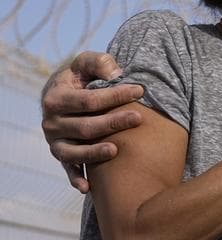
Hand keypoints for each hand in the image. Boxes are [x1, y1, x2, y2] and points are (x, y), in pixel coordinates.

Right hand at [41, 51, 143, 192]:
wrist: (64, 92)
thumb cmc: (81, 76)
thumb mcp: (87, 63)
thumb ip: (100, 63)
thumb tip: (116, 75)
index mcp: (56, 98)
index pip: (89, 100)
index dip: (115, 95)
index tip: (140, 90)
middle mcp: (51, 123)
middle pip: (85, 127)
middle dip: (113, 123)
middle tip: (139, 118)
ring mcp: (55, 141)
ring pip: (74, 152)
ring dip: (94, 153)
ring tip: (116, 150)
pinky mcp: (61, 154)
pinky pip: (67, 169)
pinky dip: (76, 178)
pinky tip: (87, 187)